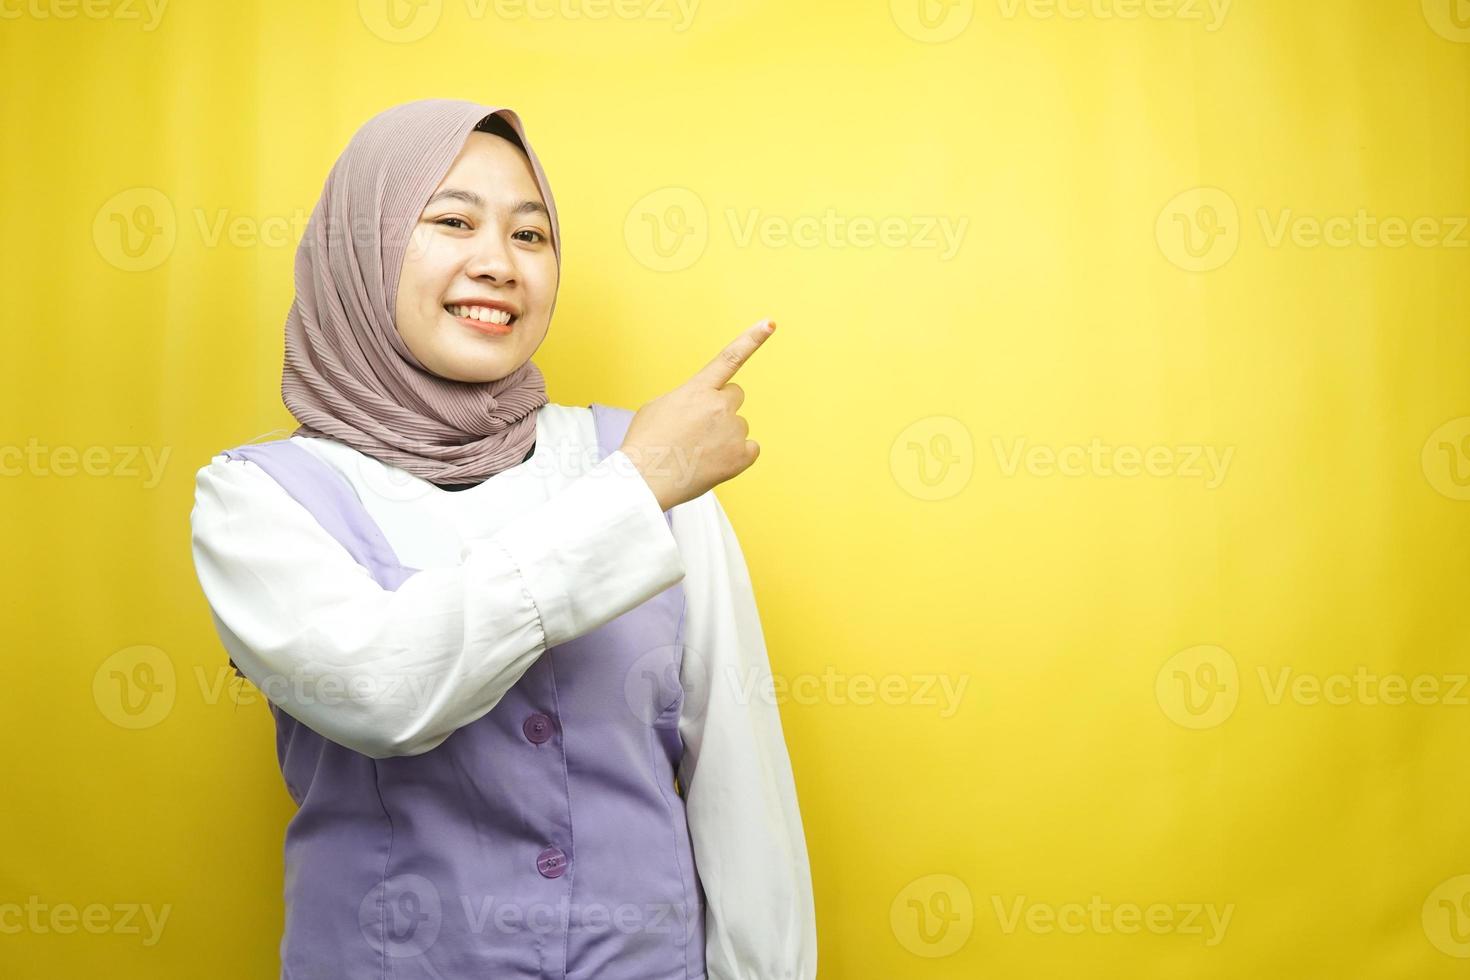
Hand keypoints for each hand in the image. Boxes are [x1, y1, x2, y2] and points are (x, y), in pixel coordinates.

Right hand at [620, 319, 776, 510]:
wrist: (643, 479)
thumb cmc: (645, 444)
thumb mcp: (657, 407)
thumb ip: (686, 398)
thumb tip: (699, 405)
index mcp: (697, 389)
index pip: (729, 358)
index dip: (752, 339)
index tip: (770, 324)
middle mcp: (719, 406)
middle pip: (735, 396)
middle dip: (722, 407)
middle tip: (700, 428)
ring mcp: (732, 431)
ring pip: (739, 426)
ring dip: (724, 435)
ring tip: (697, 451)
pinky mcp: (740, 456)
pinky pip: (750, 449)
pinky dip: (736, 456)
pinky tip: (713, 463)